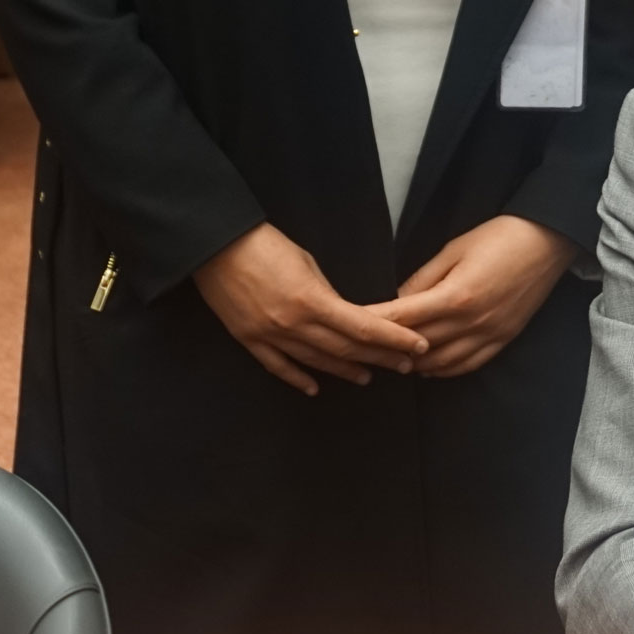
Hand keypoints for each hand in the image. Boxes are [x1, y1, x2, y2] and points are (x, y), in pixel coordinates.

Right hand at [193, 222, 429, 395]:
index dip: (392, 339)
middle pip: (345, 348)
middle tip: (405, 366)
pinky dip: (297, 379)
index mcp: (312, 301)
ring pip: (315, 361)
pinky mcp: (249, 340)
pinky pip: (277, 366)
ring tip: (368, 376)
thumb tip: (341, 311)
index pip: (363, 327)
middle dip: (379, 357)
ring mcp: (270, 336)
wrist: (216, 246)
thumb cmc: (265, 244)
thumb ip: (325, 292)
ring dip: (345, 370)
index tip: (417, 345)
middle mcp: (294, 325)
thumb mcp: (306, 262)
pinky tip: (314, 389)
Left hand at [371, 214, 576, 377]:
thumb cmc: (499, 237)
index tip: (349, 328)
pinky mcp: (503, 340)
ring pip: (440, 364)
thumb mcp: (454, 249)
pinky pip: (467, 365)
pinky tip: (427, 366)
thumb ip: (422, 279)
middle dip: (386, 349)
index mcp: (455, 296)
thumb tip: (395, 300)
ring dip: (413, 364)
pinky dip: (442, 370)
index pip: (402, 319)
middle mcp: (471, 323)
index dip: (373, 325)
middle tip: (362, 349)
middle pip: (417, 346)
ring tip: (391, 359)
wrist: (547, 242)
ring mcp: (489, 335)